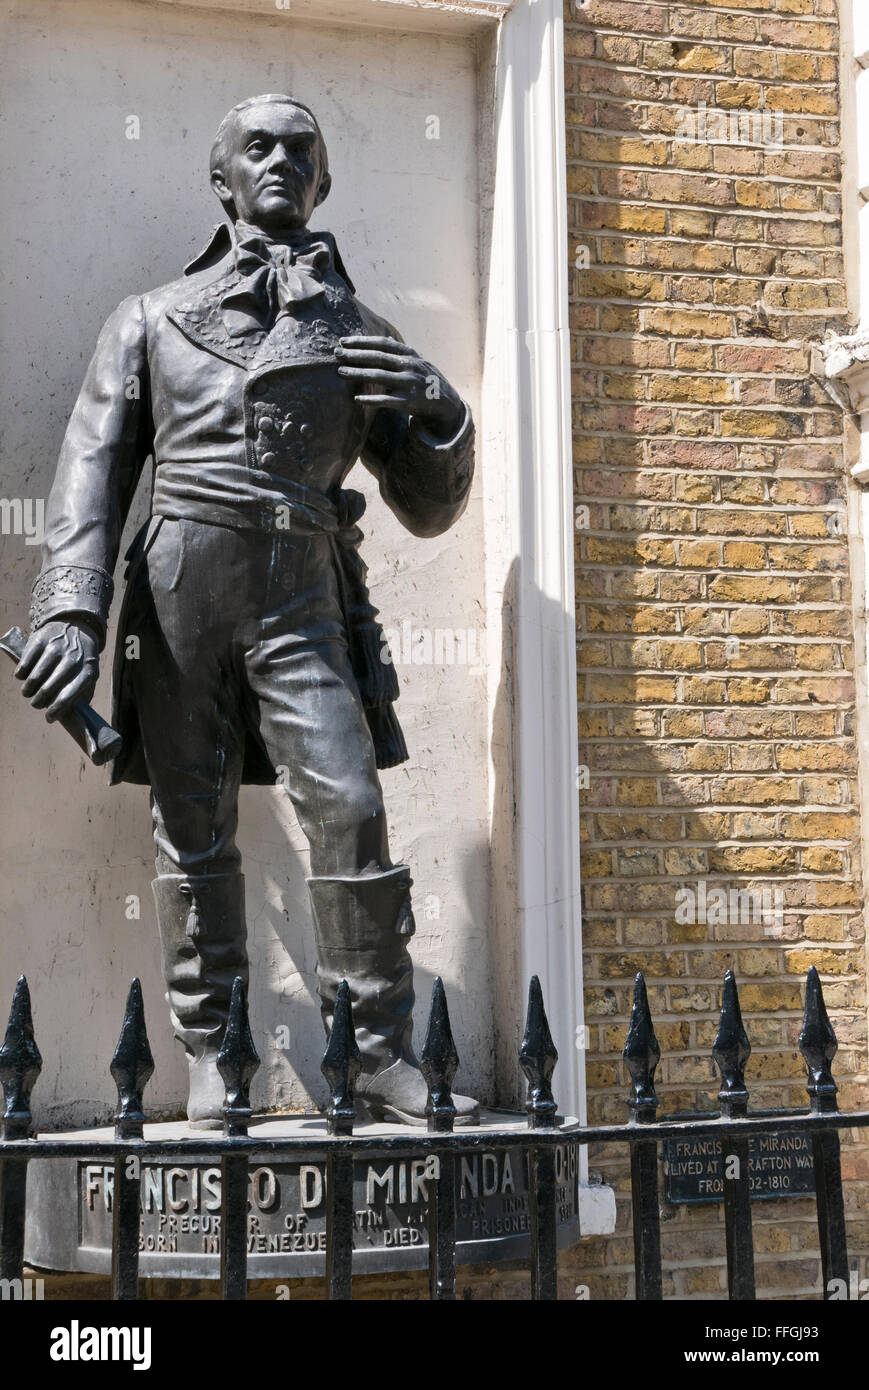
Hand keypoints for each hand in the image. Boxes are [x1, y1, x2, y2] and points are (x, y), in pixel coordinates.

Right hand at [15, 620, 99, 721]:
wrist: (76, 626)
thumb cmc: (81, 658)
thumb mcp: (89, 674)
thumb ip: (83, 694)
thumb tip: (73, 718)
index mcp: (87, 671)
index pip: (68, 697)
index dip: (55, 711)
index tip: (48, 718)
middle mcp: (72, 659)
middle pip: (47, 689)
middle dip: (38, 702)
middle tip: (36, 704)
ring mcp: (56, 648)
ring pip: (34, 678)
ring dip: (27, 690)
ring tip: (28, 692)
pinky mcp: (40, 639)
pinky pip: (25, 664)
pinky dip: (21, 674)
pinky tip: (23, 676)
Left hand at [337, 335, 463, 437]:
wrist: (446, 402)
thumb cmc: (425, 379)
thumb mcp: (417, 361)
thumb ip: (399, 351)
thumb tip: (383, 337)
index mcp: (409, 355)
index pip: (382, 344)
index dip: (362, 341)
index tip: (344, 341)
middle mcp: (409, 366)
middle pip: (378, 358)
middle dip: (355, 355)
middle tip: (336, 354)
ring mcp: (409, 384)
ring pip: (379, 377)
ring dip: (358, 374)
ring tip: (340, 372)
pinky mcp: (409, 402)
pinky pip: (386, 401)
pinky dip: (371, 400)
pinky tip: (357, 399)